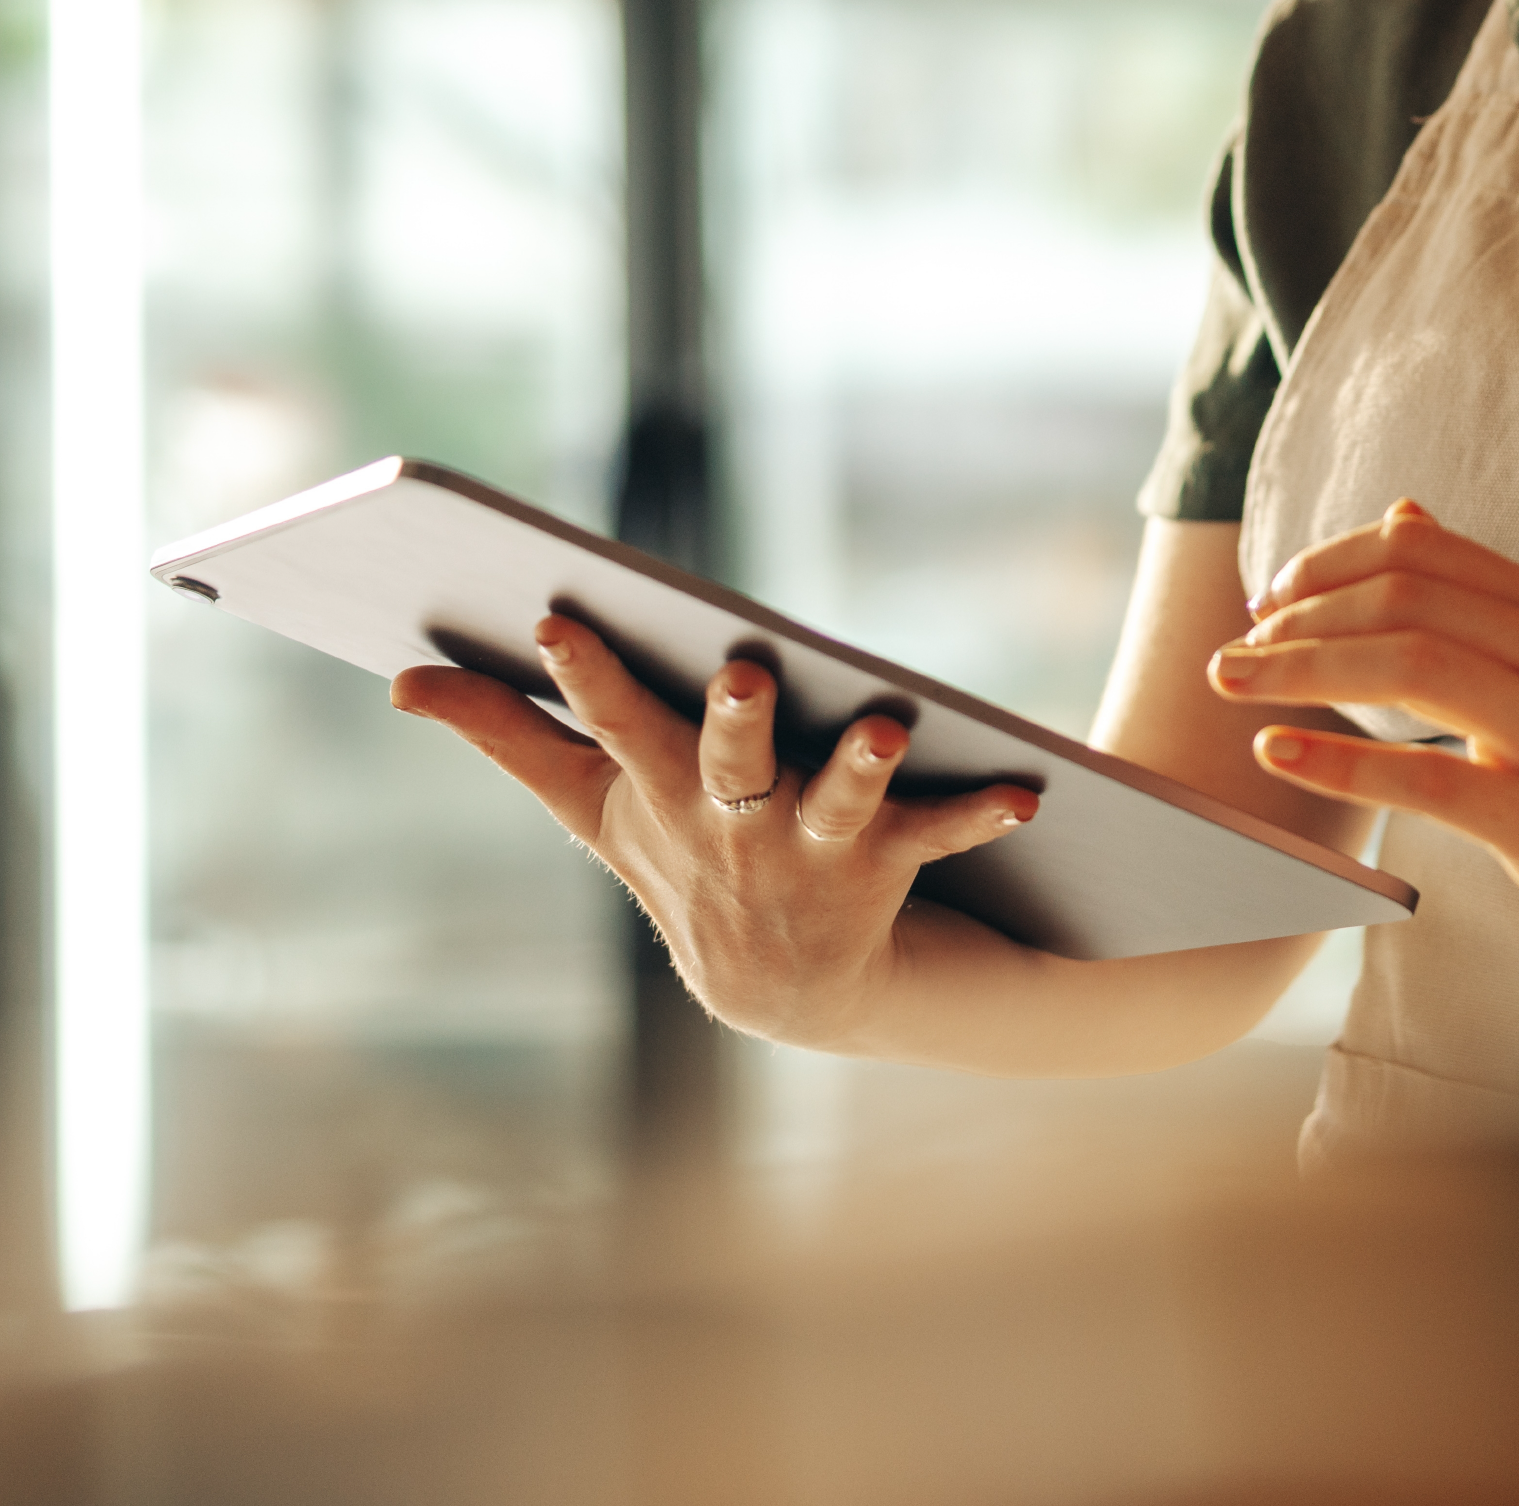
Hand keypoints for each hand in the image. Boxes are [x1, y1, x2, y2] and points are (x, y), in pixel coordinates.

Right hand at [390, 617, 1035, 1047]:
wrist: (786, 991)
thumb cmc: (683, 859)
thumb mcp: (595, 805)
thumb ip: (506, 735)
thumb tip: (401, 680)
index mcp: (659, 792)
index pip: (612, 724)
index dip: (587, 674)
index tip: (562, 617)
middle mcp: (731, 824)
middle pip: (726, 761)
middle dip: (732, 722)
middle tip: (745, 673)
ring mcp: (809, 851)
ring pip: (837, 802)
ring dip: (860, 768)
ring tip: (883, 728)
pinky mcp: (884, 867)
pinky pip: (937, 834)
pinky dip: (981, 811)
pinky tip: (1027, 791)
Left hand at [1210, 504, 1518, 995]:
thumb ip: (1481, 593)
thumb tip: (1402, 515)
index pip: (1419, 552)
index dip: (1329, 564)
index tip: (1271, 597)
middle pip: (1402, 600)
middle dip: (1298, 615)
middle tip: (1232, 649)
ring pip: (1408, 667)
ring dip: (1301, 668)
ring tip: (1233, 682)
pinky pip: (1430, 779)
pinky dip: (1341, 760)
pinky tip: (1277, 752)